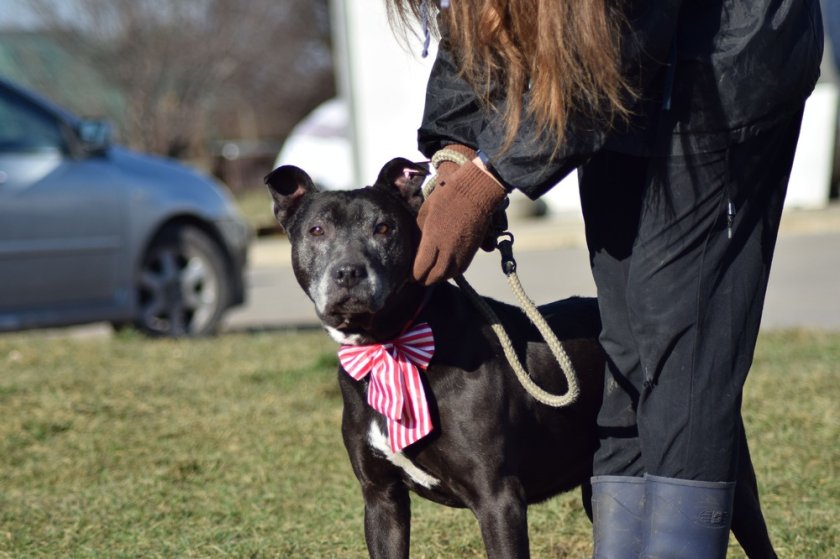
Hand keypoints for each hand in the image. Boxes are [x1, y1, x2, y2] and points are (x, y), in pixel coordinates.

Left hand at [413, 159, 506, 284]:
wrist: (475, 194)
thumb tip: (414, 250)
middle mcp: (448, 253)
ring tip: (428, 273)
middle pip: (433, 278)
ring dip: (435, 277)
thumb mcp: (424, 215)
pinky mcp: (471, 254)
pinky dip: (448, 273)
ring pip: (446, 276)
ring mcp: (461, 255)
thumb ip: (418, 236)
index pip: (420, 269)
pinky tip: (442, 268)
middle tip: (415, 277)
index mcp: (433, 241)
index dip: (412, 275)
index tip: (407, 274)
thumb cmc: (446, 199)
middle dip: (422, 279)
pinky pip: (457, 271)